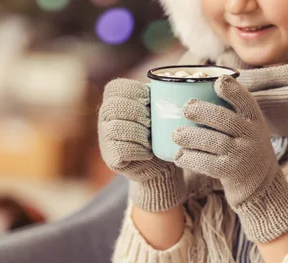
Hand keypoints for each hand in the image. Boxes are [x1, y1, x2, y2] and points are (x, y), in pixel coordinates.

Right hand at [99, 78, 186, 211]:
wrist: (161, 163)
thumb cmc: (162, 130)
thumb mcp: (163, 108)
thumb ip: (165, 91)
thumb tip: (183, 75)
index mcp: (115, 98)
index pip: (117, 87)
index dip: (136, 93)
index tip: (151, 102)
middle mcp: (105, 115)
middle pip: (114, 107)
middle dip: (138, 114)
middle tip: (152, 123)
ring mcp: (104, 136)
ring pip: (116, 128)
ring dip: (139, 133)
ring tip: (151, 139)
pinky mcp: (110, 157)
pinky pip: (120, 150)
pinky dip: (138, 151)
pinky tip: (147, 153)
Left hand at [173, 75, 287, 241]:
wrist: (260, 184)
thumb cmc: (244, 147)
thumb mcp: (247, 127)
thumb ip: (230, 110)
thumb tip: (194, 86)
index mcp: (255, 120)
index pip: (246, 101)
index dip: (233, 90)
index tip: (218, 82)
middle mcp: (251, 136)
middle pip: (226, 120)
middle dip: (203, 111)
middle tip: (185, 108)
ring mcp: (241, 155)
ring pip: (213, 142)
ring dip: (191, 136)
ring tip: (176, 134)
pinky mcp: (230, 173)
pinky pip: (207, 164)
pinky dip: (190, 159)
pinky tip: (178, 155)